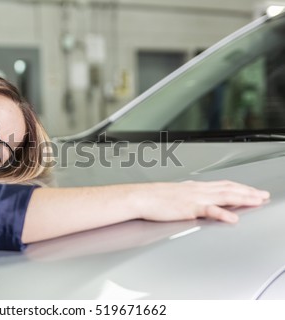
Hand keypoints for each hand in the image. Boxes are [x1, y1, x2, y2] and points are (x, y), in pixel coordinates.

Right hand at [131, 180, 269, 222]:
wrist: (140, 197)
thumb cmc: (153, 197)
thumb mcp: (173, 194)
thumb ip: (186, 196)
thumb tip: (193, 200)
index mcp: (195, 187)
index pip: (222, 185)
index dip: (239, 187)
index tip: (251, 190)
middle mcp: (198, 190)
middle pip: (229, 189)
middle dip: (248, 192)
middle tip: (263, 195)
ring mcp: (194, 198)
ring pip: (225, 197)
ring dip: (243, 198)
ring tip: (257, 201)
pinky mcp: (188, 208)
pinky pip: (209, 211)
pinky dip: (223, 214)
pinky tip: (232, 218)